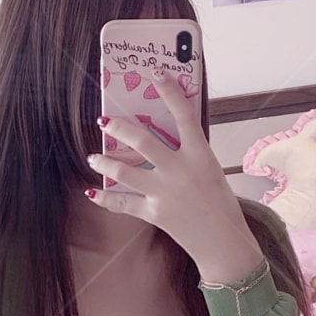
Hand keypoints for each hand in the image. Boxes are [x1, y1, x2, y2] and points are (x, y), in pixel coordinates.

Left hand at [85, 68, 258, 275]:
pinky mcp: (154, 214)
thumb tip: (163, 131)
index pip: (184, 114)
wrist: (223, 242)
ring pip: (125, 171)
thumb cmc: (219, 203)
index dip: (169, 90)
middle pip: (143, 140)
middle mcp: (181, 171)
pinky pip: (122, 203)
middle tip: (104, 120)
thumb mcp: (211, 170)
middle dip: (119, 127)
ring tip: (92, 157)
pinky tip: (92, 191)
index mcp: (201, 155)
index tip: (155, 72)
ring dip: (103, 162)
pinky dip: (104, 198)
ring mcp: (165, 193)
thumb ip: (189, 150)